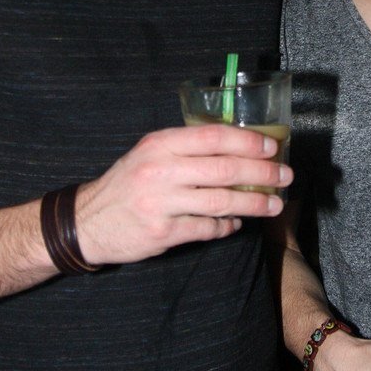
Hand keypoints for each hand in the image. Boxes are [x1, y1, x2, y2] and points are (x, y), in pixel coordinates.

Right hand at [73, 123, 288, 265]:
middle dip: (262, 173)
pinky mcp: (162, 232)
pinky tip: (237, 224)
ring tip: (274, 204)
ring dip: (254, 203)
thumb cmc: (126, 183)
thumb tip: (236, 147)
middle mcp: (161, 170)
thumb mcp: (149, 154)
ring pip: (221, 201)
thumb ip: (186, 148)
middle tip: (285, 176)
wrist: (86, 221)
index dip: (248, 141)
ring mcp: (161, 203)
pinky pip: (206, 228)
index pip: (213, 137)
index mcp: (160, 144)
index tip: (272, 147)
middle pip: (224, 169)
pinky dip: (227, 226)